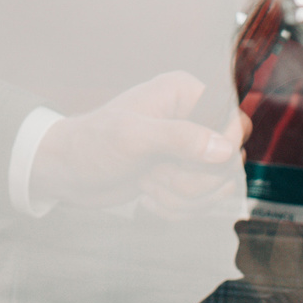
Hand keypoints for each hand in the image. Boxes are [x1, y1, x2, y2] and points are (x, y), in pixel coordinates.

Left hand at [28, 71, 246, 216]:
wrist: (67, 173)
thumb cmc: (91, 144)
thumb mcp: (132, 137)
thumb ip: (179, 138)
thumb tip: (226, 149)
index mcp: (185, 93)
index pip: (235, 123)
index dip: (220, 151)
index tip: (185, 162)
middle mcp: (193, 118)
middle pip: (229, 161)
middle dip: (192, 181)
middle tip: (154, 174)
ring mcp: (188, 150)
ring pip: (219, 187)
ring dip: (182, 198)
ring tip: (147, 184)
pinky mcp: (182, 177)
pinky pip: (203, 203)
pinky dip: (176, 210)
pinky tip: (147, 199)